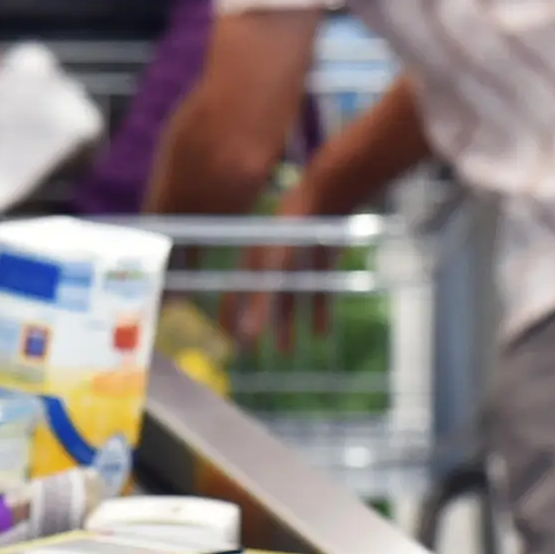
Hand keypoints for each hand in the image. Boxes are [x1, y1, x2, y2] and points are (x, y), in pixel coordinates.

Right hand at [229, 240, 332, 354]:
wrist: (327, 198)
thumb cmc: (294, 233)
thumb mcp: (276, 270)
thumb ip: (262, 302)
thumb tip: (248, 335)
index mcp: (253, 262)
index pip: (234, 294)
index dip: (229, 318)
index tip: (228, 342)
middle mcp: (271, 263)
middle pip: (262, 302)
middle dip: (259, 327)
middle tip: (254, 355)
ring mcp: (296, 263)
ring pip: (289, 301)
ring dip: (287, 326)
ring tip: (287, 352)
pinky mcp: (319, 261)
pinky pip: (316, 293)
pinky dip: (317, 314)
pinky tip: (321, 335)